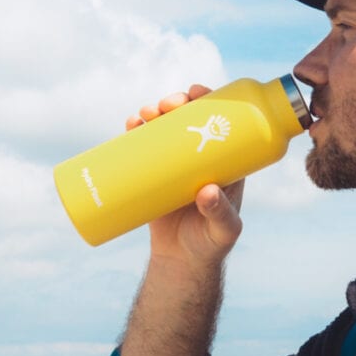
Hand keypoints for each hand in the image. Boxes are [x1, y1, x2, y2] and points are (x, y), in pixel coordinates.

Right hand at [126, 86, 245, 269]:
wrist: (182, 262)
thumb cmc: (210, 244)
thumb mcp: (223, 231)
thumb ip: (220, 214)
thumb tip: (207, 191)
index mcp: (225, 160)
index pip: (220, 121)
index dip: (210, 100)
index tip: (196, 93)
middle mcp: (200, 156)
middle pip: (188, 118)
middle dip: (176, 103)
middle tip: (166, 105)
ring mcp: (175, 164)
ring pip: (164, 128)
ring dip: (154, 112)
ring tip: (143, 115)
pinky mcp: (154, 175)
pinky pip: (144, 147)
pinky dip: (136, 131)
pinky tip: (131, 123)